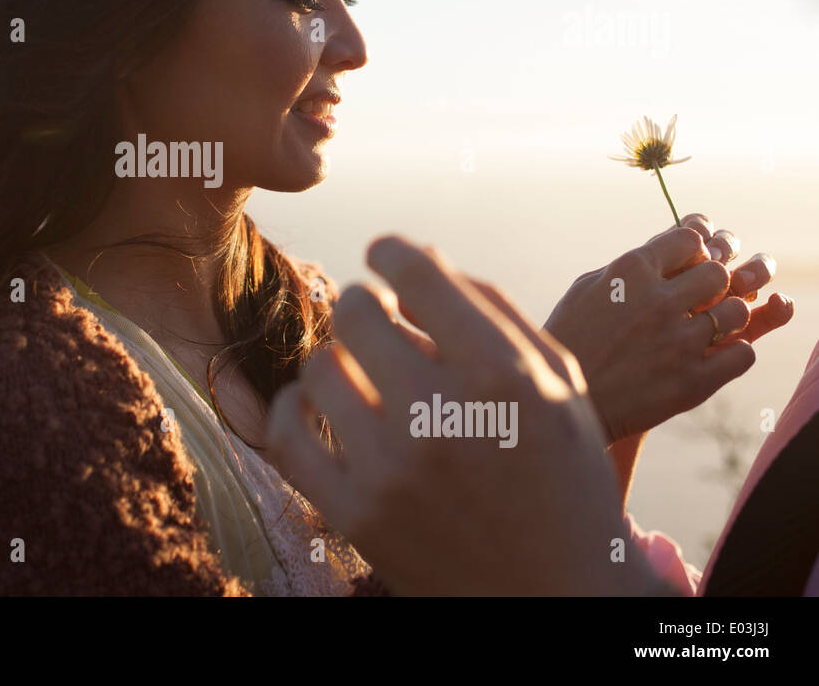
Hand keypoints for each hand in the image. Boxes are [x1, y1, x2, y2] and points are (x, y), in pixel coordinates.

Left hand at [267, 235, 665, 595]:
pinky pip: (286, 434)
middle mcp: (443, 418)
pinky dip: (295, 410)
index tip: (386, 256)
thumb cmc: (560, 474)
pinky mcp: (354, 515)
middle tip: (377, 322)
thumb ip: (494, 309)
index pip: (414, 273)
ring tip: (362, 376)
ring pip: (318, 366)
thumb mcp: (558, 384)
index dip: (391, 252)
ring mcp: (392, 471)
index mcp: (502, 376)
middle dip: (365, 306)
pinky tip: (321, 408)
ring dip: (338, 360)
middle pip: (354, 311)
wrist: (554, 595)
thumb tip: (416, 256)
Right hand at [543, 213, 793, 443]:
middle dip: (713, 283)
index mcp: (629, 272)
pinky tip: (713, 356)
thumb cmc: (570, 339)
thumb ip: (630, 266)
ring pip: (738, 312)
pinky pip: (743, 355)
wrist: (564, 401)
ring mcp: (678, 342)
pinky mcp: (693, 382)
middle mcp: (658, 302)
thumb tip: (667, 246)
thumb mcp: (587, 289)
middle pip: (719, 273)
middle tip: (701, 298)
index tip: (691, 263)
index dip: (695, 250)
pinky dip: (733, 354)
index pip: (690, 239)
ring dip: (726, 318)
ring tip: (707, 329)